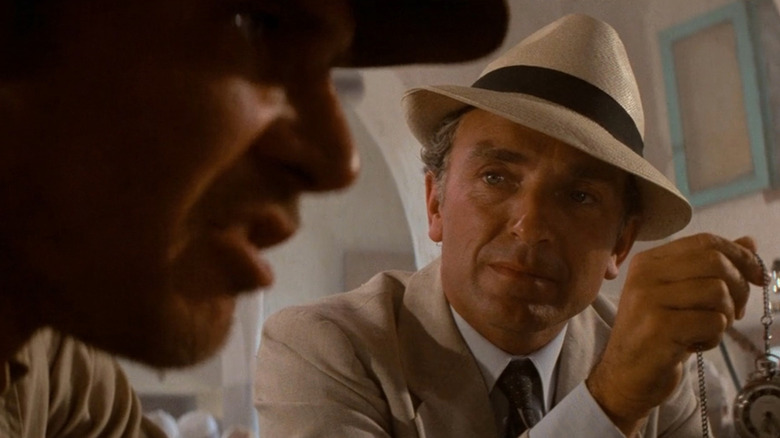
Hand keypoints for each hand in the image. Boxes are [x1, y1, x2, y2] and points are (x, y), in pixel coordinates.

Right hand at [586, 234, 764, 434]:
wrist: (624, 374)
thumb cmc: (655, 334)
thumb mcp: (680, 295)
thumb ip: (710, 268)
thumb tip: (749, 242)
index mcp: (648, 261)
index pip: (705, 242)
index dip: (740, 256)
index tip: (757, 278)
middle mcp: (645, 275)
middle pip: (715, 262)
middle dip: (739, 288)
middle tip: (736, 312)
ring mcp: (649, 300)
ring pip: (717, 291)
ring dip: (725, 317)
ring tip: (708, 331)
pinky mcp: (659, 328)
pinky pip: (712, 322)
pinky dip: (714, 337)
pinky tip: (696, 345)